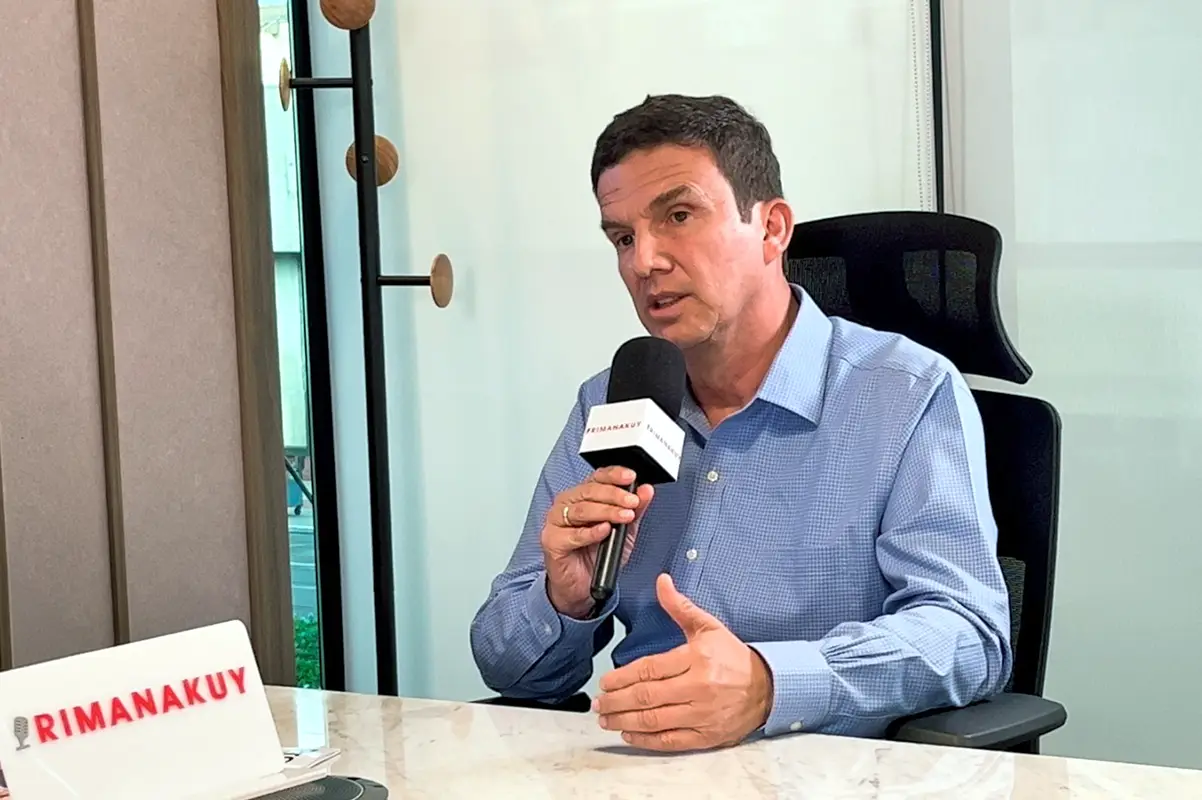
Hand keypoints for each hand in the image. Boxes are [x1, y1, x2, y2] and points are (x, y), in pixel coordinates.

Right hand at [541, 466, 654, 618]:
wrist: (583, 586)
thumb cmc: (598, 555)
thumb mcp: (624, 531)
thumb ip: (635, 510)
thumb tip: (646, 490)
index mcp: (583, 496)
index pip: (597, 477)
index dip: (614, 475)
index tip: (631, 477)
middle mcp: (567, 504)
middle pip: (589, 491)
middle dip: (614, 495)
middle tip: (633, 502)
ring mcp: (556, 522)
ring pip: (581, 510)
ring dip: (606, 512)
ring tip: (624, 516)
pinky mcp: (552, 541)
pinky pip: (572, 534)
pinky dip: (590, 532)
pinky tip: (604, 530)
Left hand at [594, 574, 773, 751]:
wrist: (768, 688)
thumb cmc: (734, 658)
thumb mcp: (708, 627)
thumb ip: (680, 607)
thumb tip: (662, 582)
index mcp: (696, 659)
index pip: (649, 669)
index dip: (622, 677)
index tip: (605, 682)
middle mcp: (698, 688)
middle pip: (647, 696)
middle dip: (617, 701)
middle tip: (599, 703)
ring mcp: (702, 715)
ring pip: (655, 720)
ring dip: (625, 721)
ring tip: (606, 719)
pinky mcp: (706, 736)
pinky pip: (671, 741)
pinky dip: (647, 740)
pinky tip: (630, 734)